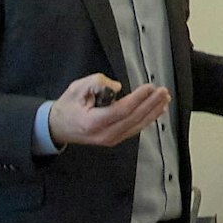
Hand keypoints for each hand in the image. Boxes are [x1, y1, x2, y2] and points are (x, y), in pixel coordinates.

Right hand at [47, 75, 169, 147]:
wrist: (58, 127)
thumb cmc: (68, 107)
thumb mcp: (77, 89)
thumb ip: (97, 83)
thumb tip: (118, 88)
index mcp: (92, 122)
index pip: (122, 110)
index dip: (138, 98)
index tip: (150, 87)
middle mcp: (104, 134)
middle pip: (133, 119)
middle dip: (151, 104)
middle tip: (163, 91)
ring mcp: (110, 139)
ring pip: (137, 126)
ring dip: (153, 112)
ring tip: (165, 99)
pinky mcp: (115, 139)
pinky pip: (135, 129)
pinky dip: (148, 119)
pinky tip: (157, 111)